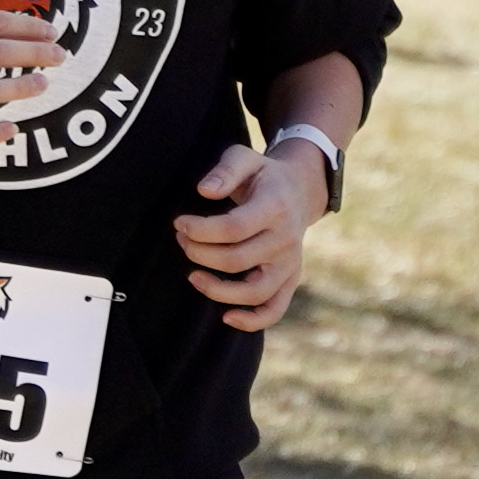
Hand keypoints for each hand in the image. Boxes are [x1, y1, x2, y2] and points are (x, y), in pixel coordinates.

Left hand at [176, 135, 326, 330]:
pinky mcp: (290, 279)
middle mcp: (287, 238)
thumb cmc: (262, 175)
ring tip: (192, 276)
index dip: (200, 230)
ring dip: (217, 289)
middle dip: (199, 253)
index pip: (233, 228)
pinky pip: (275, 309)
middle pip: (236, 260)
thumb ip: (225, 170)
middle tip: (182, 240)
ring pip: (254, 291)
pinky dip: (252, 321)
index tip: (179, 223)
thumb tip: (204, 190)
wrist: (299, 190)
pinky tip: (226, 317)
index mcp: (276, 207)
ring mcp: (291, 262)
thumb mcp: (245, 157)